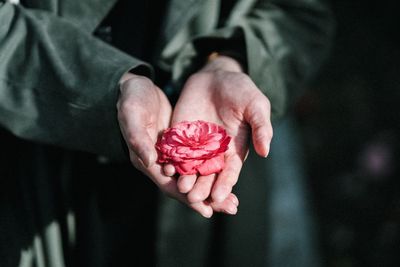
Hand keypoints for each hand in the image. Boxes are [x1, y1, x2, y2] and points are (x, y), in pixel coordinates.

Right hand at [117, 73, 233, 217]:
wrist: (138, 87)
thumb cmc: (132, 100)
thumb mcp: (132, 115)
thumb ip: (138, 138)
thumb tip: (151, 162)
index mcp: (147, 161)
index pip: (169, 186)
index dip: (187, 198)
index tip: (207, 209)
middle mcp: (161, 163)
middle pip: (186, 186)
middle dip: (208, 198)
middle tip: (231, 207)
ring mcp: (173, 154)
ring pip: (196, 175)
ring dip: (213, 187)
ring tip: (234, 199)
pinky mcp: (183, 144)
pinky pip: (199, 160)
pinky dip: (212, 168)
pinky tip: (229, 173)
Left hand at [165, 56, 272, 213]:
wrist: (216, 76)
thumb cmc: (241, 90)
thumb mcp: (256, 105)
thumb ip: (261, 127)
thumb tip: (265, 152)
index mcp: (234, 150)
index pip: (230, 172)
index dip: (225, 185)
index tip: (219, 196)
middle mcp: (215, 153)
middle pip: (208, 175)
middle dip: (202, 187)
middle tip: (195, 199)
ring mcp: (196, 145)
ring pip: (190, 167)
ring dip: (186, 179)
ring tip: (181, 189)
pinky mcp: (180, 135)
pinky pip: (175, 151)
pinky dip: (172, 161)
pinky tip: (168, 168)